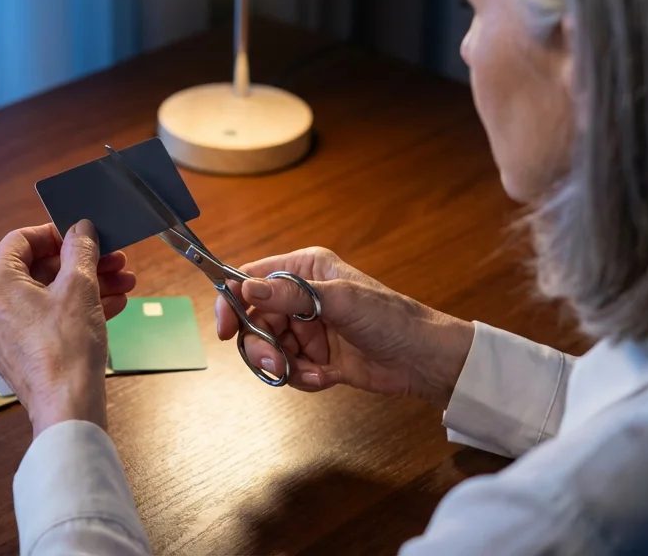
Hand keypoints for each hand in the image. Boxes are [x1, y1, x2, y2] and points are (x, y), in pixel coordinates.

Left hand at [0, 221, 134, 436]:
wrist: (67, 408)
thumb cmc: (67, 349)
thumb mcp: (80, 287)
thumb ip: (80, 250)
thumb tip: (81, 230)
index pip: (20, 240)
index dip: (55, 232)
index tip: (82, 235)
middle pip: (36, 268)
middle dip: (80, 262)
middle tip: (112, 260)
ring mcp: (1, 332)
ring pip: (46, 295)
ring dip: (85, 285)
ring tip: (121, 283)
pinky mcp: (17, 352)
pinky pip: (45, 318)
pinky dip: (74, 309)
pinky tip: (111, 305)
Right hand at [215, 247, 473, 407]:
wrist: (423, 360)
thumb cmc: (390, 318)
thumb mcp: (340, 301)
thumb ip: (291, 294)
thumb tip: (246, 287)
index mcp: (304, 269)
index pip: (251, 279)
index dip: (232, 302)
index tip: (224, 329)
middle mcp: (301, 296)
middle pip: (254, 319)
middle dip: (261, 345)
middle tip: (275, 363)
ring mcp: (308, 329)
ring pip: (268, 348)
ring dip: (282, 365)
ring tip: (310, 372)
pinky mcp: (316, 357)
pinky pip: (289, 369)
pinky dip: (302, 377)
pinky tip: (327, 377)